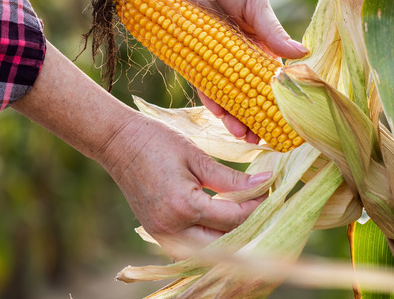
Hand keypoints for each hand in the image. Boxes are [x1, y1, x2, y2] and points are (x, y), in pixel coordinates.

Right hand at [13, 43, 269, 258]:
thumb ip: (231, 179)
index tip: (275, 194)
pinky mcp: (159, 234)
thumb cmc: (156, 142)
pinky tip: (228, 225)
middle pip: (224, 245)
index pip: (233, 218)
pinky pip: (193, 247)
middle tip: (270, 213)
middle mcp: (172, 229)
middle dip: (250, 231)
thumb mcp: (197, 156)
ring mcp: (163, 235)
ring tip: (253, 220)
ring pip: (209, 252)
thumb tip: (265, 184)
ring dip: (232, 240)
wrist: (117, 143)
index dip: (258, 207)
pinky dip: (213, 240)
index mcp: (183, 206)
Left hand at [156, 0, 308, 143]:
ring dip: (233, 115)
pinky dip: (210, 98)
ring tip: (241, 134)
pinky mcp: (192, 51)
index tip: (286, 120)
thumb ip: (272, 30)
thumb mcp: (255, 1)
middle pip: (248, 90)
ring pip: (226, 92)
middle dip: (255, 116)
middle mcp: (238, 51)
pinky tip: (219, 115)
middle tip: (261, 138)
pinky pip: (202, 81)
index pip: (271, 76)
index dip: (278, 99)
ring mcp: (215, 53)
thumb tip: (301, 54)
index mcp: (259, 39)